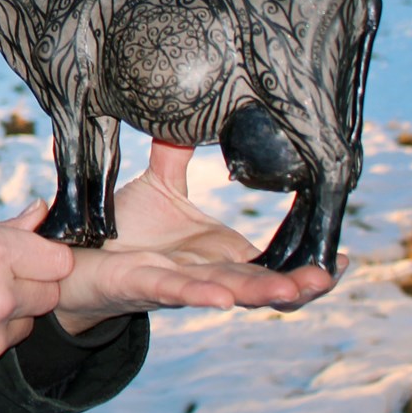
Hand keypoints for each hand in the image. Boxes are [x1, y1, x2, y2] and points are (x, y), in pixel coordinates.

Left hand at [51, 142, 339, 334]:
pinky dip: (201, 294)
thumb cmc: (120, 231)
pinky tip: (224, 297)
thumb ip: (177, 158)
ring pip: (227, 292)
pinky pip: (175, 291)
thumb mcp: (158, 189)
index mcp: (217, 254)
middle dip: (298, 285)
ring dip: (260, 294)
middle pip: (260, 285)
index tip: (341, 257)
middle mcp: (205, 274)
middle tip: (330, 275)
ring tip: (292, 290)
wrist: (70, 260)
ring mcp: (176, 283)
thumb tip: (195, 115)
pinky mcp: (141, 286)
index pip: (271, 264)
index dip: (306, 265)